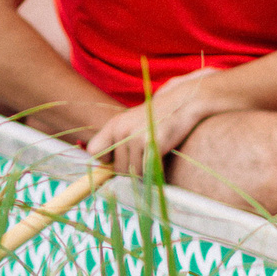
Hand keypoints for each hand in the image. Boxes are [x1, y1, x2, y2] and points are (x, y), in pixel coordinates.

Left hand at [85, 71, 223, 177]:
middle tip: (145, 158)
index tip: (119, 157)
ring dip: (145, 172)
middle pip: (117, 168)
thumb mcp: (132, 124)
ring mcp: (136, 137)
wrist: (182, 103)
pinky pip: (148, 171)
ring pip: (133, 173)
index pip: (94, 150)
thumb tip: (106, 171)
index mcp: (114, 125)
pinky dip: (157, 171)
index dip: (106, 159)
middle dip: (131, 169)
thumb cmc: (158, 118)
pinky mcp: (152, 144)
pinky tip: (163, 159)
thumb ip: (118, 141)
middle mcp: (121, 130)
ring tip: (154, 158)